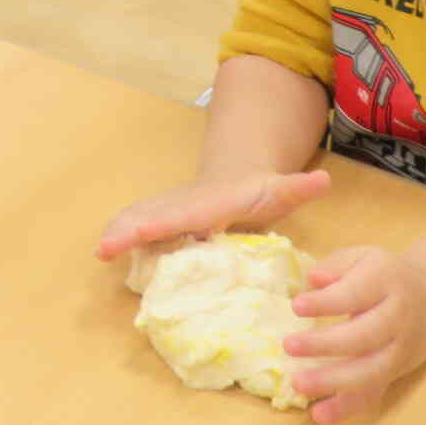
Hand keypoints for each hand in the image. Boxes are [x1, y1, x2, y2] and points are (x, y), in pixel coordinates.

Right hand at [96, 169, 331, 260]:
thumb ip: (298, 186)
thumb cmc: (260, 190)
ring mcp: (170, 211)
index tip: (141, 231)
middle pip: (149, 214)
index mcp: (209, 204)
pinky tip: (109, 252)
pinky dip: (120, 234)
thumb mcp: (281, 189)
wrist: (238, 172)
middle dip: (126, 229)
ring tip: (101, 252)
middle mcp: (183, 206)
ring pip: (137, 216)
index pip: (181, 215)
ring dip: (118, 232)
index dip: (161, 223)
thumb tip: (324, 179)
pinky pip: (137, 224)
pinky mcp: (163, 220)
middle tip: (104, 248)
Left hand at [286, 246, 425, 424]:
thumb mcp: (363, 258)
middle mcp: (397, 319)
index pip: (355, 295)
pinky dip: (346, 408)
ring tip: (298, 384)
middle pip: (364, 337)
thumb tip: (313, 279)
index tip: (296, 306)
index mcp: (386, 283)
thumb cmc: (382, 276)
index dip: (326, 302)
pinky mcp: (394, 374)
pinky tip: (319, 415)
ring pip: (370, 372)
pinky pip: (372, 394)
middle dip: (326, 345)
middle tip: (288, 346)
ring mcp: (398, 351)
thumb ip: (337, 266)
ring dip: (334, 382)